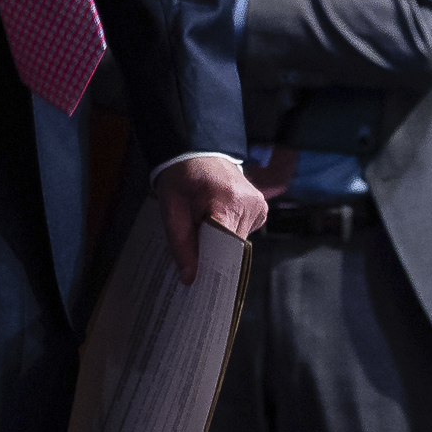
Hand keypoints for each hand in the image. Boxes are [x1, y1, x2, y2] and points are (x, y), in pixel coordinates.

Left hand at [157, 152, 267, 284]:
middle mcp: (250, 204)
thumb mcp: (172, 210)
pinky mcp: (260, 208)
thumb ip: (181, 245)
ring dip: (220, 243)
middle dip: (212, 254)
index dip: (211, 264)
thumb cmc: (181, 177)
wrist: (195, 151)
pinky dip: (228, 234)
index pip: (226, 246)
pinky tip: (214, 222)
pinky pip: (243, 233)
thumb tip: (190, 277)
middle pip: (232, 247)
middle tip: (193, 257)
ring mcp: (258, 205)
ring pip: (238, 243)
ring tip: (202, 231)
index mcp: (228, 201)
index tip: (198, 279)